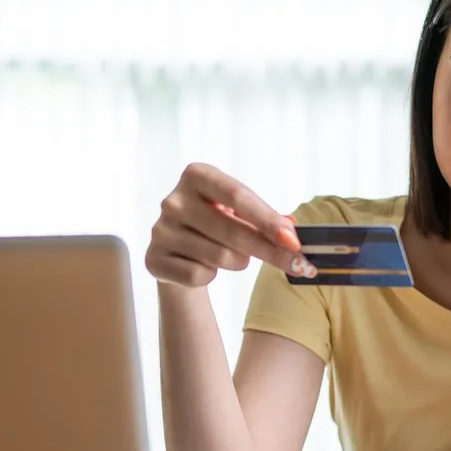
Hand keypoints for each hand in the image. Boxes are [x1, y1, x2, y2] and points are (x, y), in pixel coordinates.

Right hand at [147, 163, 309, 288]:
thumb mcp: (239, 211)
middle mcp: (174, 200)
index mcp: (196, 175)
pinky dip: (212, 275)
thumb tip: (292, 231)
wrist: (177, 249)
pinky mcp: (154, 258)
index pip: (238, 196)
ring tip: (235, 256)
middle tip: (295, 264)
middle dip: (269, 250)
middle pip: (233, 231)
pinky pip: (199, 275)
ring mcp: (160, 230)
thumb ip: (266, 218)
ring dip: (239, 262)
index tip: (294, 241)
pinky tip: (205, 266)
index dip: (268, 220)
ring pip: (219, 257)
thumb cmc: (217, 223)